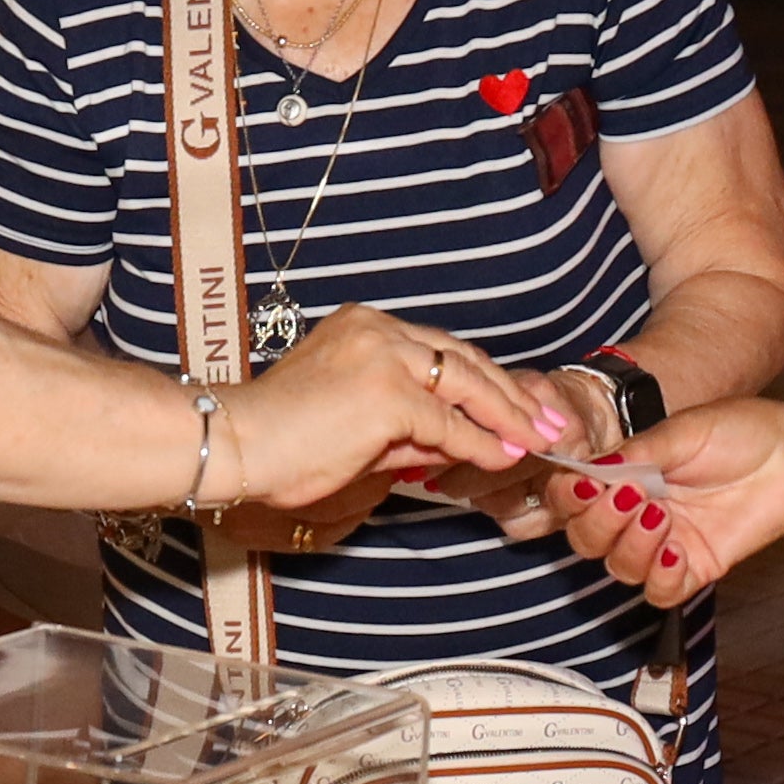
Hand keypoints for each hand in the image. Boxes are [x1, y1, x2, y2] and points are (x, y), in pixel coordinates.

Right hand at [216, 304, 551, 524]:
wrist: (235, 444)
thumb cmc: (279, 442)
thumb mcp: (353, 426)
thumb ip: (403, 429)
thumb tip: (449, 445)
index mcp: (365, 325)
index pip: (440, 350)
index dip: (482, 379)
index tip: (515, 403)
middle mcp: (379, 329)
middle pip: (463, 359)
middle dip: (510, 393)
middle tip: (548, 419)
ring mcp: (385, 356)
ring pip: (465, 383)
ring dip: (508, 415)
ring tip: (540, 439)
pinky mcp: (389, 393)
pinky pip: (449, 422)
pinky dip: (481, 442)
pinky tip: (503, 458)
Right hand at [540, 398, 783, 609]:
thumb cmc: (741, 433)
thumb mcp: (683, 432)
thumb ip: (637, 453)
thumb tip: (591, 470)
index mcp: (625, 475)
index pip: (574, 498)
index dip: (567, 496)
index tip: (583, 483)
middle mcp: (637, 513)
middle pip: (588, 540)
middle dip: (598, 522)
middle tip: (629, 496)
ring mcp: (665, 543)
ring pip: (620, 568)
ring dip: (630, 545)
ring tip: (660, 515)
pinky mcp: (696, 567)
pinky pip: (661, 592)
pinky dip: (660, 576)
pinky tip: (675, 550)